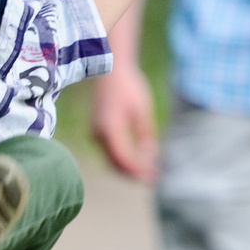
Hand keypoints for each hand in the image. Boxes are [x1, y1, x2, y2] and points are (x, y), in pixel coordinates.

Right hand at [88, 65, 159, 180]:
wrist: (110, 71)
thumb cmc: (129, 87)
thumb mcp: (142, 110)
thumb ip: (145, 133)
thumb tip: (150, 154)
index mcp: (110, 129)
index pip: (124, 158)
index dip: (139, 169)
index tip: (155, 174)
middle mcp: (98, 134)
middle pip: (115, 164)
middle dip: (133, 173)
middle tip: (152, 178)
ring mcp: (95, 133)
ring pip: (110, 160)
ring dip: (127, 168)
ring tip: (147, 171)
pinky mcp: (96, 131)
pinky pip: (109, 152)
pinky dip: (122, 159)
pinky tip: (137, 158)